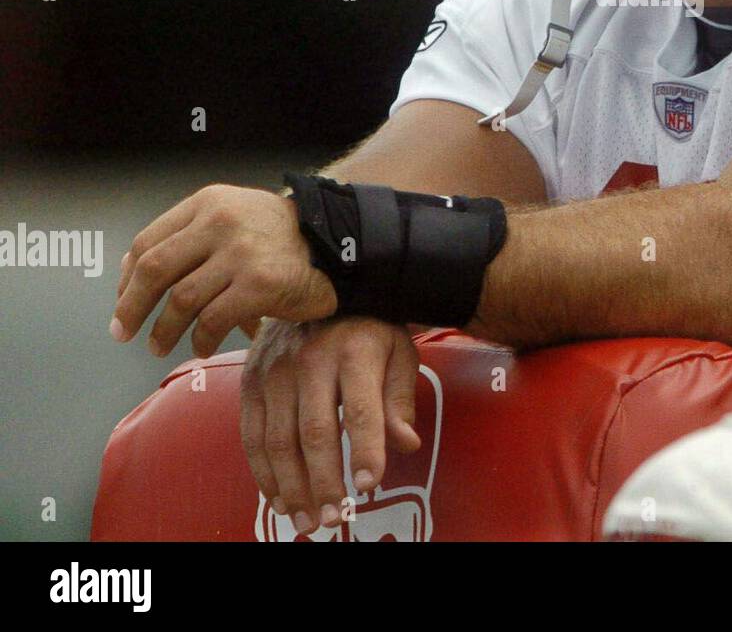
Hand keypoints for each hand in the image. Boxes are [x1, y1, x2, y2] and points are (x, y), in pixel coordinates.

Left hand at [111, 183, 337, 357]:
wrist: (339, 243)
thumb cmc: (281, 238)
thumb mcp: (235, 216)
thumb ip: (190, 236)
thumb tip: (130, 274)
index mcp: (210, 203)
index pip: (148, 242)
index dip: (127, 279)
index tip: (123, 302)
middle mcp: (222, 222)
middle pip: (154, 269)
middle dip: (131, 307)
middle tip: (124, 331)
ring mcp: (242, 252)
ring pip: (181, 300)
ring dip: (164, 330)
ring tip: (159, 346)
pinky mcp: (261, 284)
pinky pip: (213, 320)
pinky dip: (200, 340)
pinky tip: (200, 348)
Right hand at [239, 316, 421, 533]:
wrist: (324, 284)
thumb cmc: (370, 325)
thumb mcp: (398, 350)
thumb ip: (400, 398)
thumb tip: (406, 444)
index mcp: (355, 351)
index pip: (360, 409)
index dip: (366, 450)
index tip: (370, 485)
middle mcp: (311, 360)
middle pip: (315, 433)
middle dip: (325, 483)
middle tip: (336, 519)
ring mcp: (275, 371)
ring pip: (279, 441)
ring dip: (293, 489)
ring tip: (309, 521)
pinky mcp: (251, 380)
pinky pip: (253, 436)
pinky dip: (264, 474)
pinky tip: (280, 499)